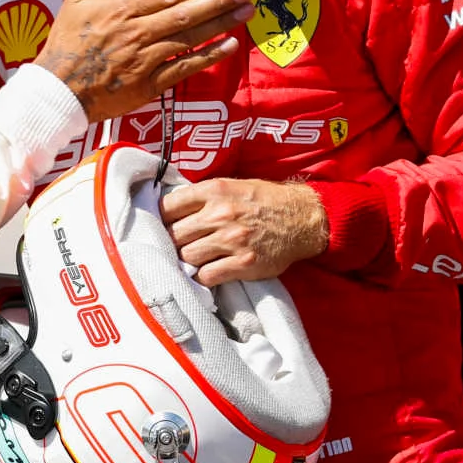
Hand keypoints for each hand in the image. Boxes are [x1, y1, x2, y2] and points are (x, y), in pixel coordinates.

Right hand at [36, 0, 253, 122]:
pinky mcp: (148, 86)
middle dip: (218, 2)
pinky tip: (229, 46)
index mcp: (121, 9)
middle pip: (184, 15)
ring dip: (220, 25)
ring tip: (246, 12)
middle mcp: (136, 33)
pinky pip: (184, 70)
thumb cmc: (67, 41)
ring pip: (189, 40)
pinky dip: (208, 58)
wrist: (56, 91)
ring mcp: (144, 61)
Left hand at [160, 178, 327, 286]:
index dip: (160, 218)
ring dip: (187, 261)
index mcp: (214, 191)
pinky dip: (203, 277)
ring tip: (193, 259)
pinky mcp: (242, 264)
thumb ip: (203, 196)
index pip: (168, 206)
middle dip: (172, 242)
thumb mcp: (232, 185)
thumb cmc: (264, 201)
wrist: (302, 219)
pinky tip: (208, 271)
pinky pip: (206, 276)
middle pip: (174, 235)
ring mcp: (231, 240)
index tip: (160, 226)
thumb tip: (170, 210)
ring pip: (187, 257)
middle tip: (176, 246)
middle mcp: (220, 214)